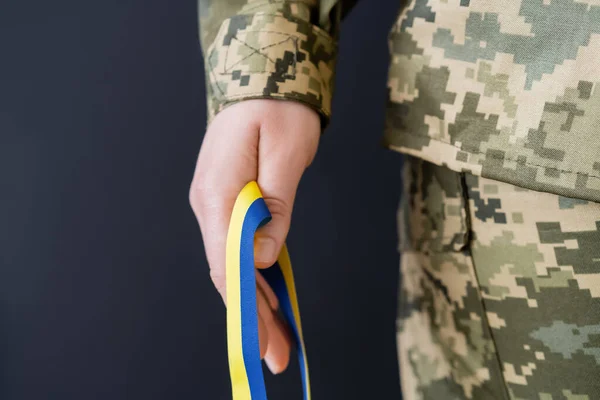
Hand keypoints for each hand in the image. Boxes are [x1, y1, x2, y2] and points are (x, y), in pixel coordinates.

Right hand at [190, 99, 319, 373]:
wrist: (264, 81)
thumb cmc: (278, 110)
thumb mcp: (287, 152)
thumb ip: (276, 205)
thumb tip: (263, 255)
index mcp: (218, 192)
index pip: (226, 261)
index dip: (245, 304)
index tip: (263, 339)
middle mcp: (209, 203)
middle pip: (227, 271)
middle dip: (251, 316)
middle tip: (276, 355)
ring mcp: (216, 204)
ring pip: (232, 264)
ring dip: (253, 303)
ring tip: (275, 341)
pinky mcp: (229, 202)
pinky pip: (238, 248)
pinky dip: (253, 278)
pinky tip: (266, 301)